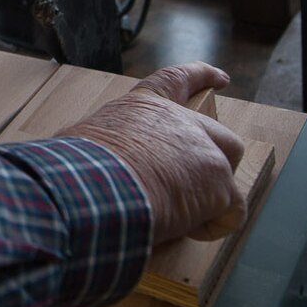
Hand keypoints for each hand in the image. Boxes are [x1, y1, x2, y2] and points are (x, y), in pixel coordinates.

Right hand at [56, 62, 245, 243]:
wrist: (95, 186)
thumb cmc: (77, 167)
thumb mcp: (82, 142)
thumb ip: (100, 146)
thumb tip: (81, 164)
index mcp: (144, 107)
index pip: (178, 79)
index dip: (202, 76)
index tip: (221, 77)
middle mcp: (182, 124)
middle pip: (222, 138)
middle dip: (219, 161)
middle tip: (208, 181)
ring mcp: (206, 154)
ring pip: (226, 180)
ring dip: (207, 200)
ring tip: (176, 217)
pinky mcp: (218, 186)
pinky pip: (229, 213)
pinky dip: (211, 226)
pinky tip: (184, 230)